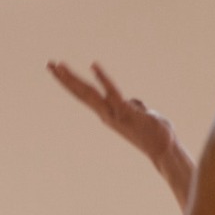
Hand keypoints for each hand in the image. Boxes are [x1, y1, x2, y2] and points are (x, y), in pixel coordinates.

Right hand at [47, 61, 179, 169]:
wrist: (164, 150)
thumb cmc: (155, 133)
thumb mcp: (141, 116)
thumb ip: (133, 107)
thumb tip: (133, 103)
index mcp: (108, 113)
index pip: (85, 96)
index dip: (71, 84)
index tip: (58, 71)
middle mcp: (106, 114)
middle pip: (81, 93)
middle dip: (64, 79)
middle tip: (49, 64)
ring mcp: (114, 113)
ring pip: (89, 93)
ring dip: (73, 78)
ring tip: (60, 65)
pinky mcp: (126, 112)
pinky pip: (112, 91)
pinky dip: (103, 78)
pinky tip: (93, 64)